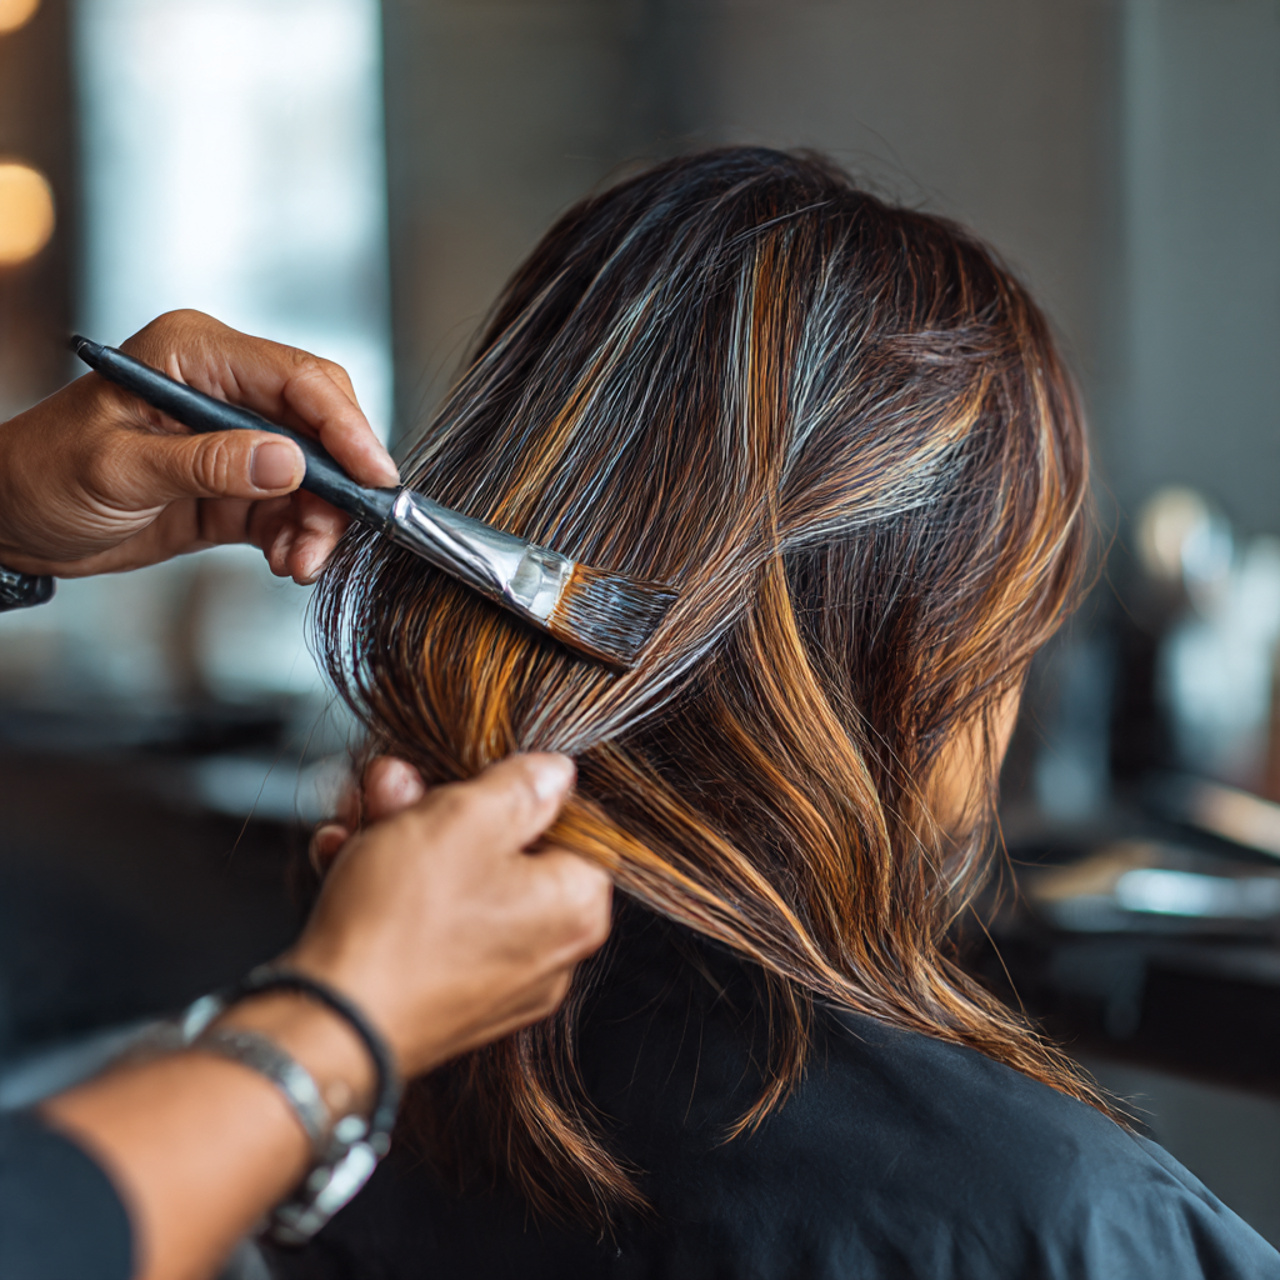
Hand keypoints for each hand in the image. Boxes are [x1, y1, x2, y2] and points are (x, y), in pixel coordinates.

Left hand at [0, 309, 398, 581]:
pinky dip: (299, 538)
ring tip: (301, 563)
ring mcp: (236, 439)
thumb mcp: (118, 468)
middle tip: (342, 532)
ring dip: (319, 523)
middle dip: (338, 483)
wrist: (15, 526)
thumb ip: (206, 463)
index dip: (345, 426)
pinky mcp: (237, 485)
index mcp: (195, 355)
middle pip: (320, 425)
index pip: (296, 378)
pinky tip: (287, 562)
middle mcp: (224, 390)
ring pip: (315, 475)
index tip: (373, 475)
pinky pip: (292, 509)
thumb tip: (287, 463)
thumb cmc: (42, 476)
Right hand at [287, 753, 612, 1075]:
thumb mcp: (465, 819)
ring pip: (456, 881)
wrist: (326, 1023)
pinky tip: (344, 858)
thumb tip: (555, 773)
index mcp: (576, 907)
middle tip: (394, 785)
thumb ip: (520, 786)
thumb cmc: (401, 926)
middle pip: (505, 850)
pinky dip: (387, 886)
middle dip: (438, 807)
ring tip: (359, 818)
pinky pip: (427, 922)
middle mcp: (548, 952)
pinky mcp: (443, 995)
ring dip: (403, 838)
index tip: (474, 773)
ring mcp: (495, 980)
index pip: (574, 825)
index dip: (519, 789)